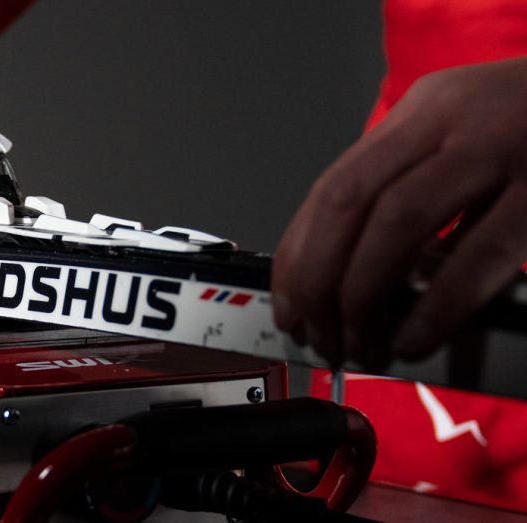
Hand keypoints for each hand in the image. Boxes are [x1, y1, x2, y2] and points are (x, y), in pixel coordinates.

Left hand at [272, 57, 526, 366]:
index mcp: (425, 110)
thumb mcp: (470, 139)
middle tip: (317, 333)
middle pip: (351, 201)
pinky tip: (414, 337)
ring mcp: (502, 149)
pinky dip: (436, 304)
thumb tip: (347, 276)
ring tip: (360, 343)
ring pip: (401, 220)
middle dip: (320, 279)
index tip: (288, 302)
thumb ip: (415, 189)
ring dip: (364, 293)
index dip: (300, 254)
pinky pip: (481, 254)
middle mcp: (453, 120)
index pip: (334, 186)